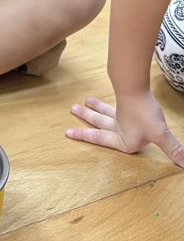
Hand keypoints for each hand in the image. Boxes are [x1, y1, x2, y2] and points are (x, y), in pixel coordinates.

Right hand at [66, 92, 183, 166]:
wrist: (135, 90)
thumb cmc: (144, 115)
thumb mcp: (160, 134)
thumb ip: (173, 150)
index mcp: (123, 140)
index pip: (102, 141)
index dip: (84, 137)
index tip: (68, 132)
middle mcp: (117, 128)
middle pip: (97, 125)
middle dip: (83, 124)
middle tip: (69, 122)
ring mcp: (118, 114)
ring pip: (101, 114)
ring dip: (90, 111)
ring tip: (77, 106)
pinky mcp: (121, 102)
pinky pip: (109, 105)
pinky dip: (101, 103)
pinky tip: (95, 99)